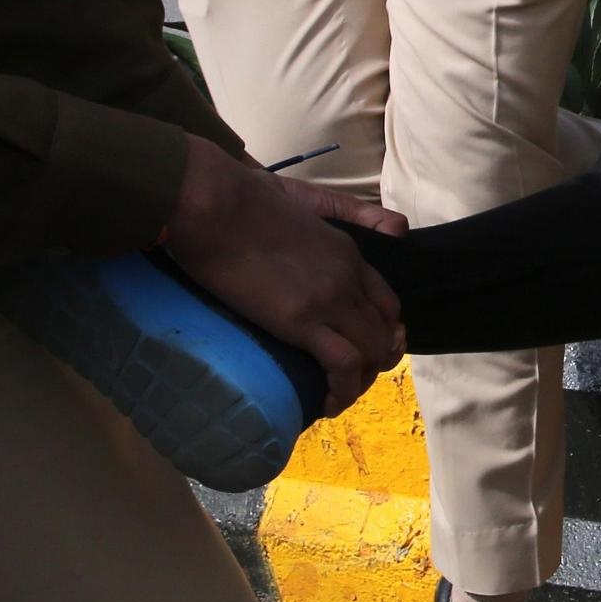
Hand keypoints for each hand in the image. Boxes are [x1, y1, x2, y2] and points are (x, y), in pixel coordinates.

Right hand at [161, 136, 406, 408]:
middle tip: (346, 382)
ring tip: (336, 398)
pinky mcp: (301, 319)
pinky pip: (343, 365)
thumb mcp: (304, 198)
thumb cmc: (244, 197)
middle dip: (373, 364)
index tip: (360, 351)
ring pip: (372, 352)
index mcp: (349, 252)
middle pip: (385, 333)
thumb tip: (367, 230)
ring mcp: (329, 298)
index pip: (386, 303)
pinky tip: (327, 404)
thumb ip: (343, 212)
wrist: (215, 201)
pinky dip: (342, 391)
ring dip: (360, 383)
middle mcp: (349, 277)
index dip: (379, 333)